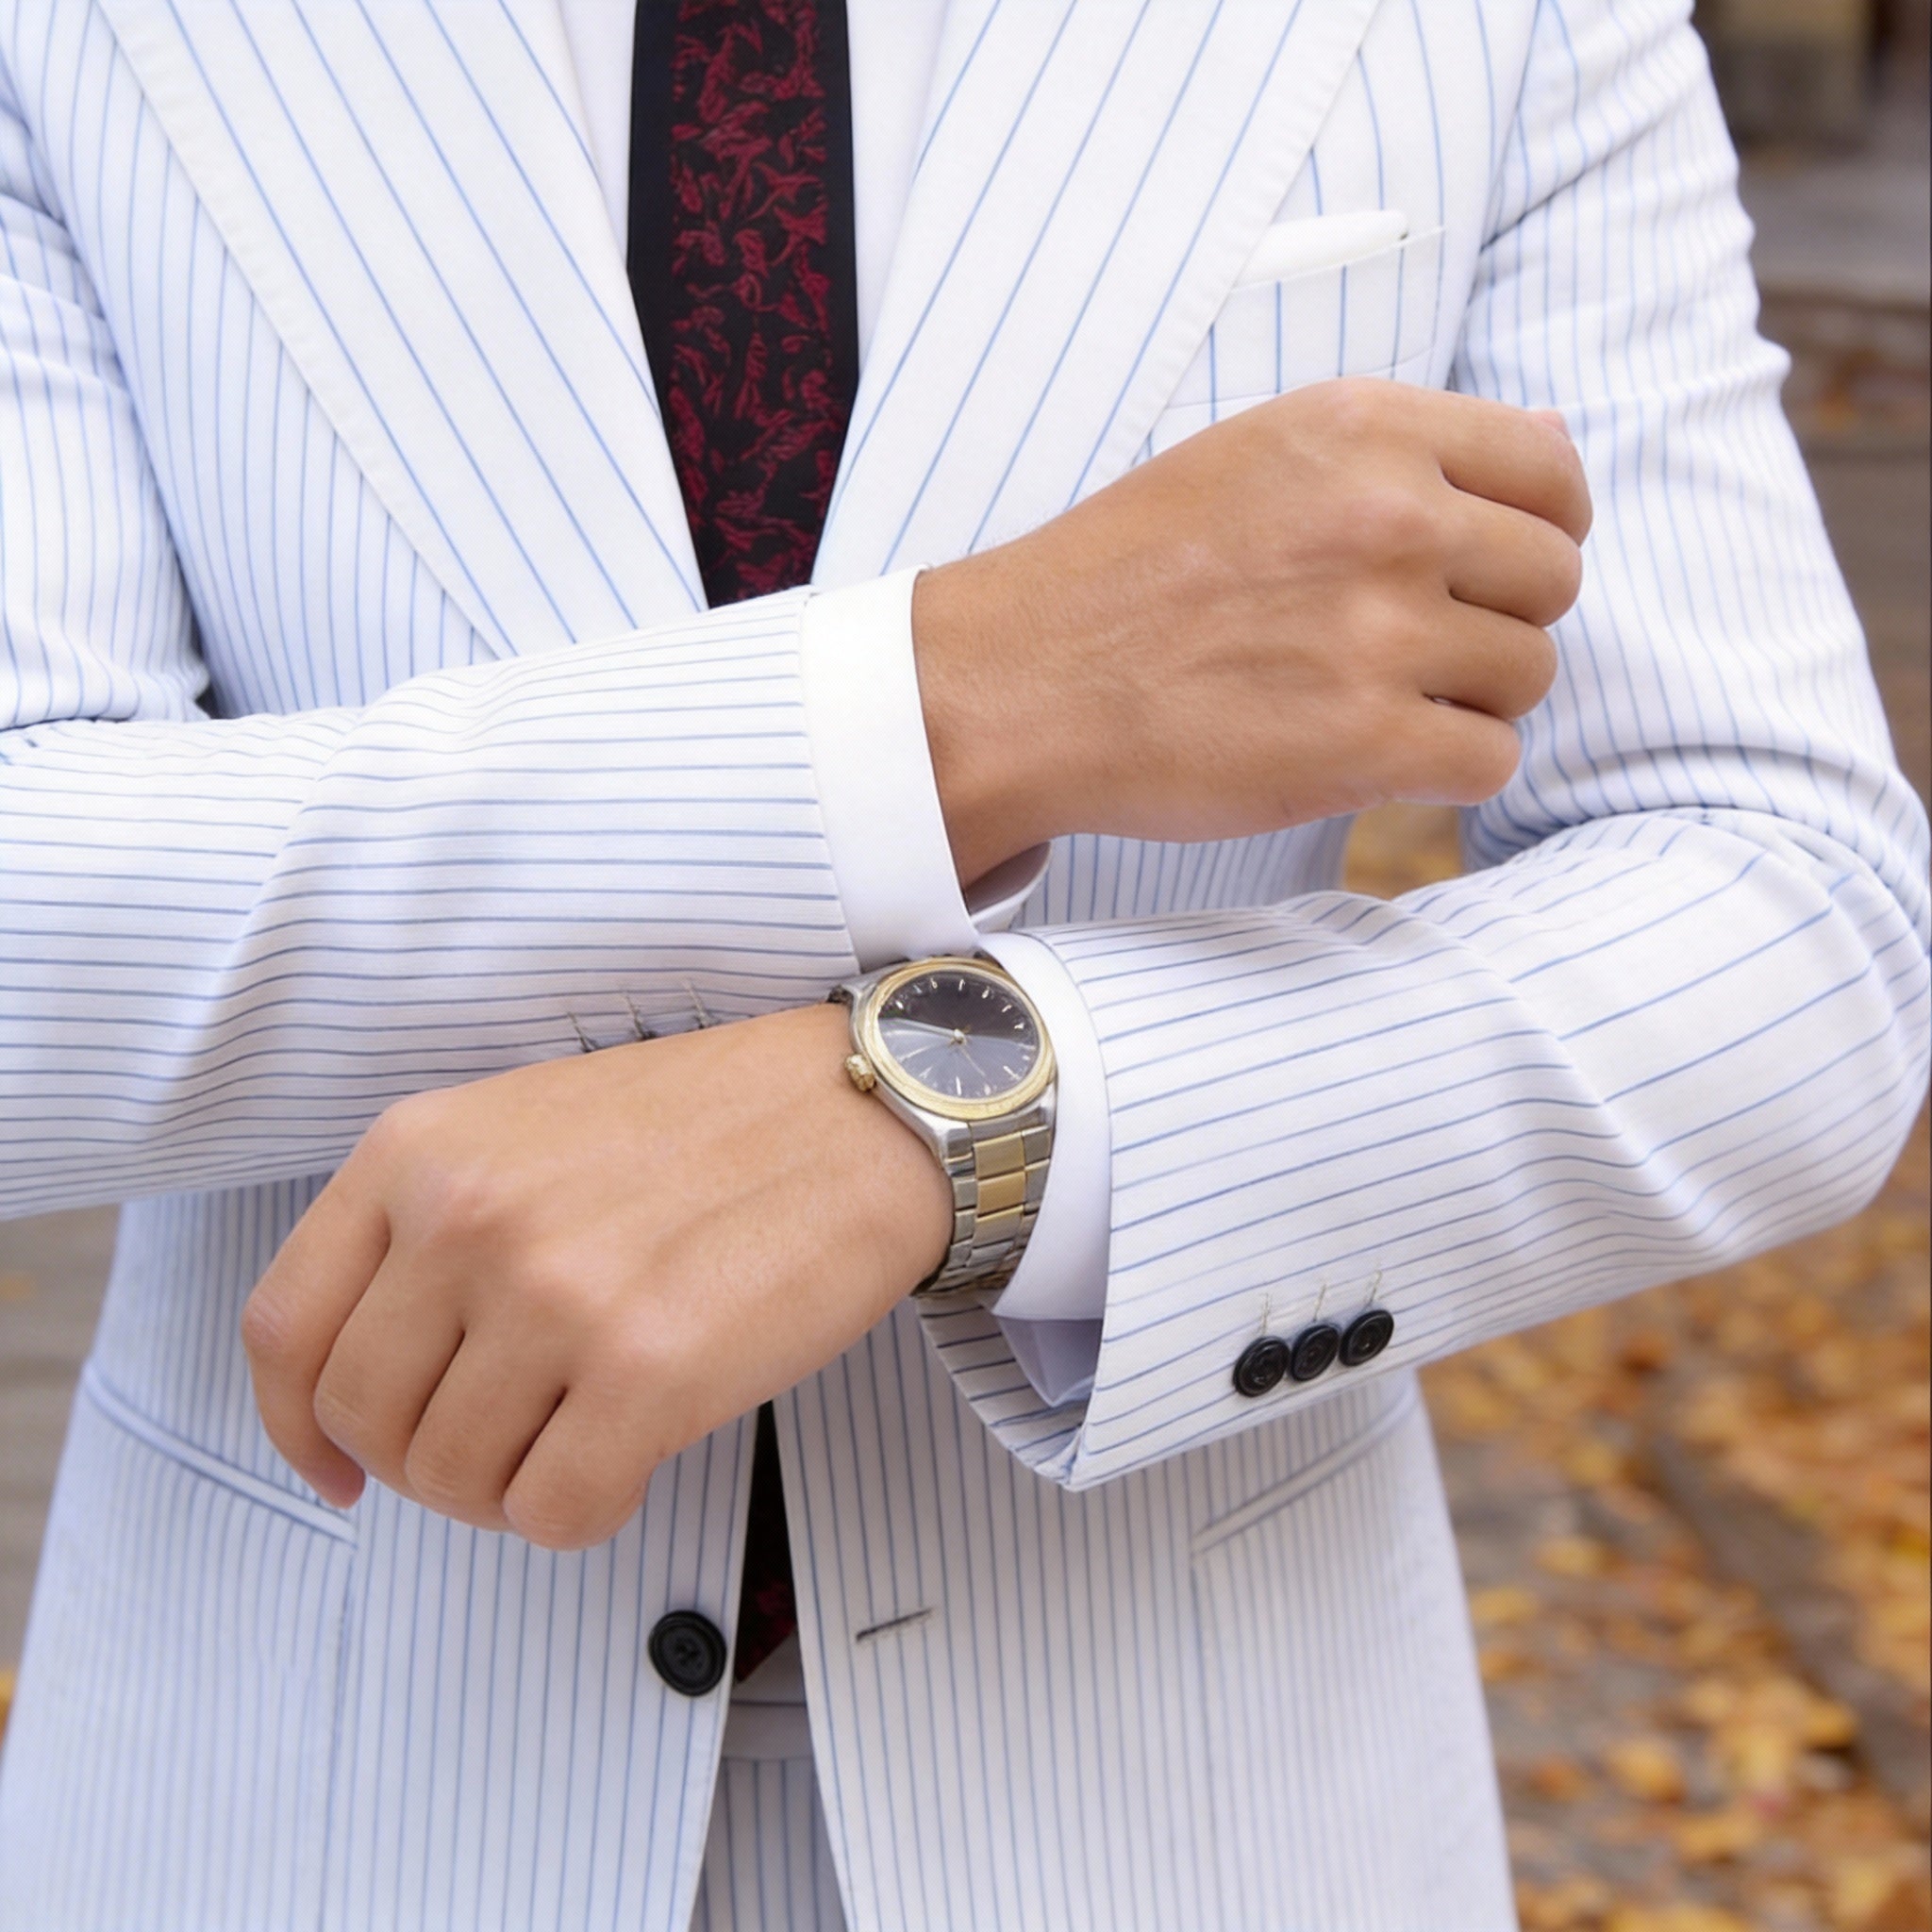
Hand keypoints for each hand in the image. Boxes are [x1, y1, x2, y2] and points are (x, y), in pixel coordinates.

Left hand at [240, 1006, 952, 1548]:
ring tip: (580, 1441)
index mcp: (421, 1150)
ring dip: (509, 1491)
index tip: (336, 1469)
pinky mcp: (648, 1370)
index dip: (296, 1426)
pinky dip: (584, 1511)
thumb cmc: (713, 1124)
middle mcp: (468, 1218)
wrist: (864, 1110)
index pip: (286, 1328)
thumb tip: (380, 1382)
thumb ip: (433, 1226)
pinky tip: (632, 1458)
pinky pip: (554, 1512)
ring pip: (454, 1480)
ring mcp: (555, 1294)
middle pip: (365, 1421)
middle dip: (421, 1468)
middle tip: (498, 1454)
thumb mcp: (528, 1127)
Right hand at [914, 377, 1591, 884]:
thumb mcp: (1260, 454)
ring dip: (1470, 700)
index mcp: (1364, 429)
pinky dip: (1447, 771)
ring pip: (1528, 675)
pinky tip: (1376, 758)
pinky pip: (1490, 762)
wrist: (1022, 682)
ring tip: (1376, 702)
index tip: (1488, 567)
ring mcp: (1380, 634)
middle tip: (1410, 646)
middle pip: (1552, 580)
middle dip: (1499, 619)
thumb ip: (1406, 450)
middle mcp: (1388, 518)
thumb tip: (1561, 441)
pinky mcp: (1365, 744)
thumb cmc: (1128, 572)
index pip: (1554, 469)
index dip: (1541, 528)